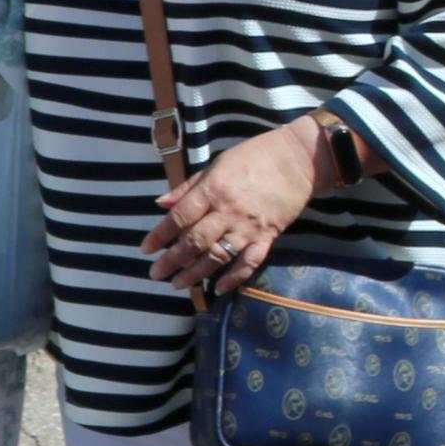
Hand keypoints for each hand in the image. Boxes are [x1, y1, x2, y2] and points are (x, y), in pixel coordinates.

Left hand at [143, 118, 329, 300]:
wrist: (299, 159)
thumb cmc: (254, 156)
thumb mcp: (216, 164)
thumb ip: (188, 187)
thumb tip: (161, 203)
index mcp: (213, 189)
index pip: (180, 217)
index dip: (160, 235)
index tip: (146, 249)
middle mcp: (228, 211)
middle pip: (195, 241)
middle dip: (173, 260)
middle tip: (156, 274)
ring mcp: (249, 226)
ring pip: (218, 255)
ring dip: (196, 273)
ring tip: (178, 284)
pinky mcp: (268, 236)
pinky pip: (250, 262)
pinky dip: (235, 278)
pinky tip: (220, 289)